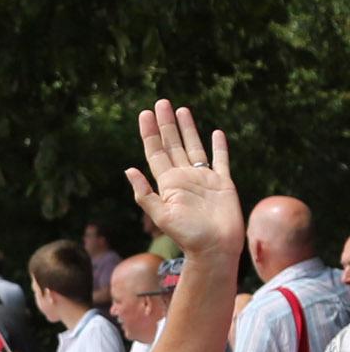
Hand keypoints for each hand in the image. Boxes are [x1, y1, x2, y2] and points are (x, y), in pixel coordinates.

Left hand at [124, 100, 242, 262]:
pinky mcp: (223, 183)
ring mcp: (204, 179)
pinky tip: (216, 133)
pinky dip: (219, 147)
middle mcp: (184, 178)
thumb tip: (128, 170)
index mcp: (168, 184)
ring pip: (194, 147)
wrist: (215, 248)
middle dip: (166, 125)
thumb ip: (145, 194)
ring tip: (181, 110)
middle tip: (161, 103)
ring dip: (188, 129)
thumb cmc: (188, 236)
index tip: (145, 114)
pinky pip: (221, 160)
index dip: (150, 134)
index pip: (156, 153)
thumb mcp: (162, 216)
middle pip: (173, 145)